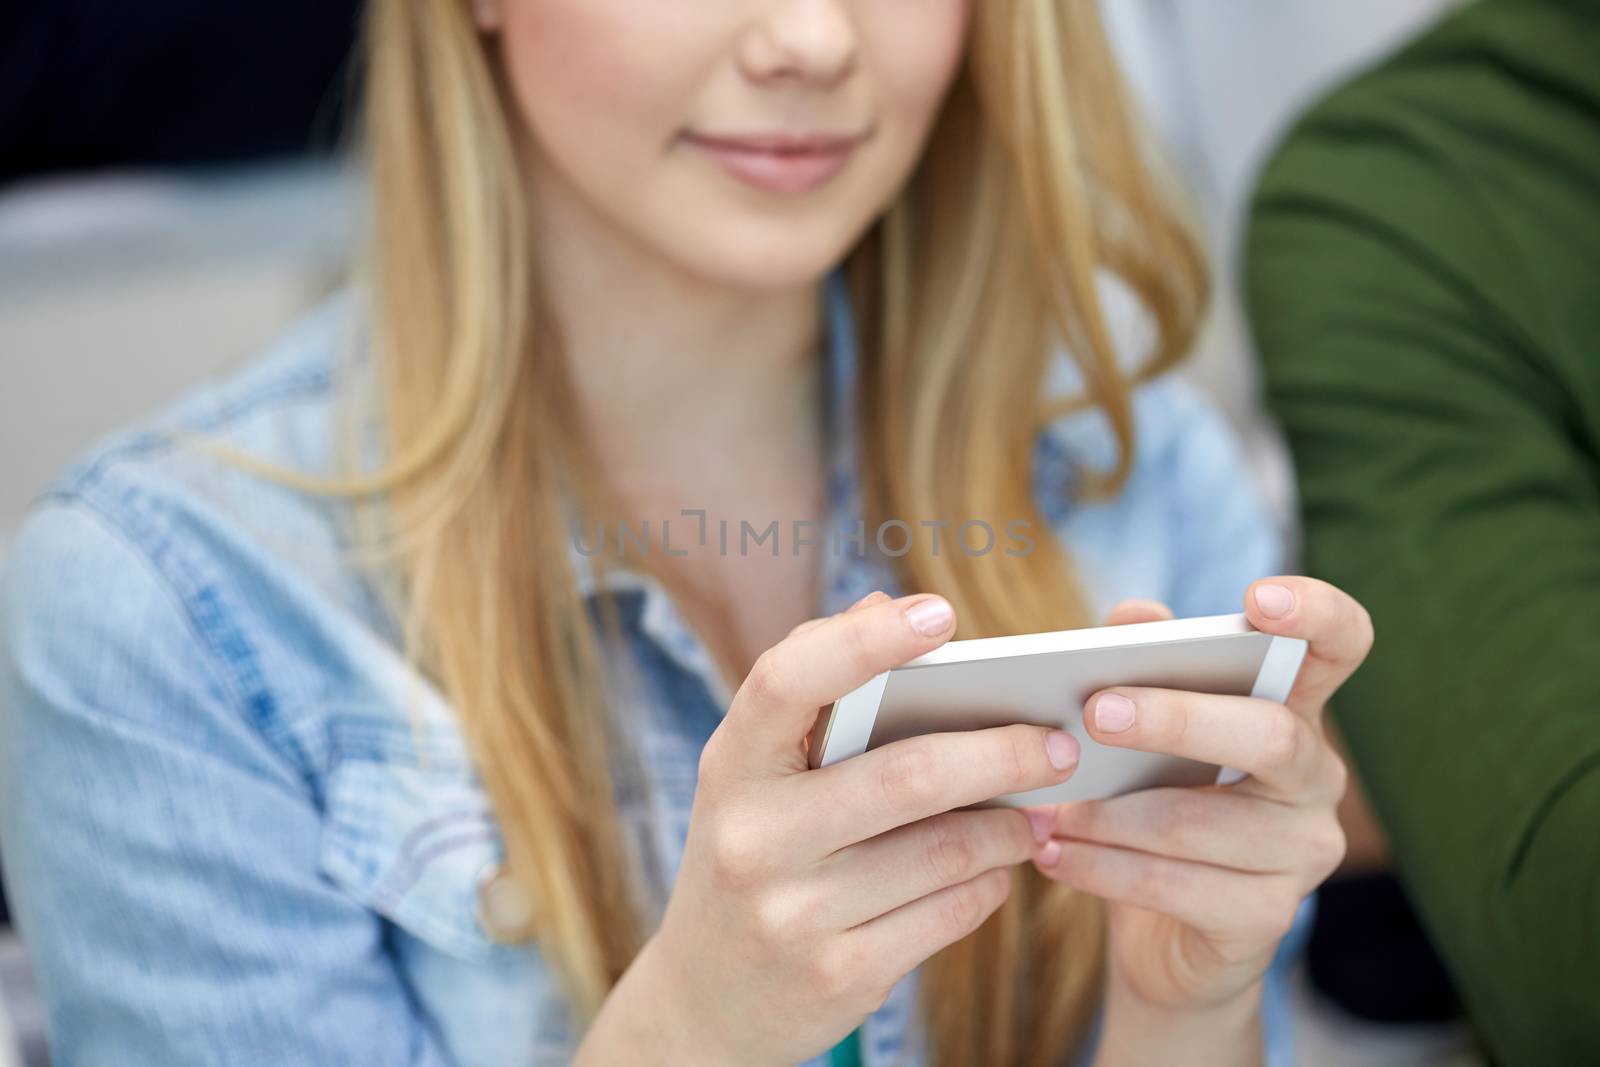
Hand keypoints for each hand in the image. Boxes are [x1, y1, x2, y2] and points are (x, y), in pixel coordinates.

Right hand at [580, 591, 1081, 1066]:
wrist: (706, 999)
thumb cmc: (755, 850)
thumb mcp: (756, 774)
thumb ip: (815, 691)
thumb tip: (886, 604)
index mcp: (731, 764)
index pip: (787, 681)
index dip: (864, 640)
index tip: (942, 615)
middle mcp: (753, 836)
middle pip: (907, 776)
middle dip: (1002, 753)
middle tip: (1059, 741)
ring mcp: (793, 913)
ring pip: (945, 850)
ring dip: (1010, 826)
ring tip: (1042, 806)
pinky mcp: (839, 975)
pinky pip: (949, 912)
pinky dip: (990, 882)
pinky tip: (1001, 867)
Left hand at [1029, 578, 1370, 1024]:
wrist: (1164, 935)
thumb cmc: (1152, 801)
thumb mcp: (1142, 729)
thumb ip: (1142, 661)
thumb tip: (1132, 617)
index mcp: (1294, 709)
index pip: (1342, 643)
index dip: (1315, 612)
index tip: (1256, 599)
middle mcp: (1316, 777)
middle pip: (1269, 734)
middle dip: (1176, 718)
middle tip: (1095, 711)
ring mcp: (1303, 852)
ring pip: (1198, 821)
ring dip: (1106, 813)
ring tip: (1043, 807)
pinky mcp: (1267, 917)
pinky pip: (1175, 886)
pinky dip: (1101, 868)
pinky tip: (1052, 855)